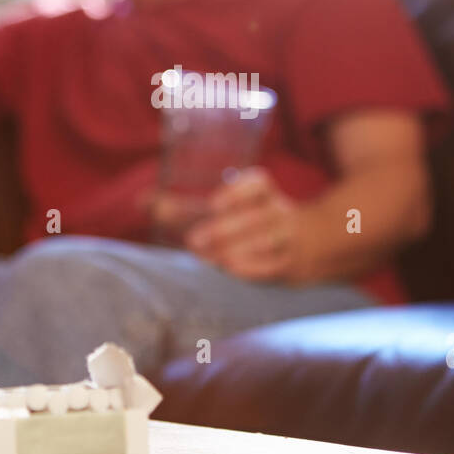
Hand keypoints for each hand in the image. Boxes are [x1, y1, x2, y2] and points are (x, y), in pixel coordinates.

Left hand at [183, 168, 307, 283]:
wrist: (311, 244)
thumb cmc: (252, 222)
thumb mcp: (231, 209)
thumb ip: (186, 207)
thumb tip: (142, 202)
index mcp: (266, 194)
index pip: (259, 185)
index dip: (237, 192)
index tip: (213, 204)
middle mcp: (280, 213)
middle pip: (256, 218)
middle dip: (223, 229)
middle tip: (193, 239)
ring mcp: (288, 240)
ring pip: (265, 242)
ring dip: (233, 249)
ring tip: (205, 256)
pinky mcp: (290, 265)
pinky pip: (274, 265)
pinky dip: (250, 267)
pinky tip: (228, 268)